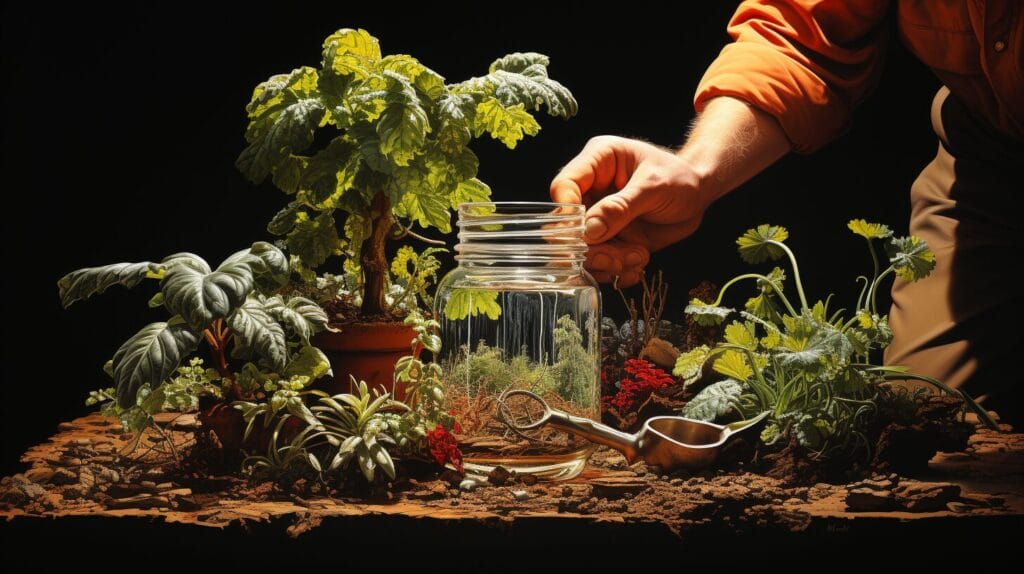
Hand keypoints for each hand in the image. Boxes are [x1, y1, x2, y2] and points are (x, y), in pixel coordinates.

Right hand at [550, 136, 710, 286]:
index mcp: (597, 162)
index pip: (564, 186)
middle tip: (615, 259)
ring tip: (636, 258)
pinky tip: (638, 264)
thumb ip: (621, 207)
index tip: (582, 234)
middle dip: (591, 248)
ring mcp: (598, 217)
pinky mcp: (609, 239)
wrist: (699, 195)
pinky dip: (618, 270)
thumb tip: (589, 230)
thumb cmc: (680, 178)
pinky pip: (601, 262)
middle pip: (568, 225)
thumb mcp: (654, 186)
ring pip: (583, 249)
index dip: (567, 213)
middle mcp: (591, 190)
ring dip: (607, 262)